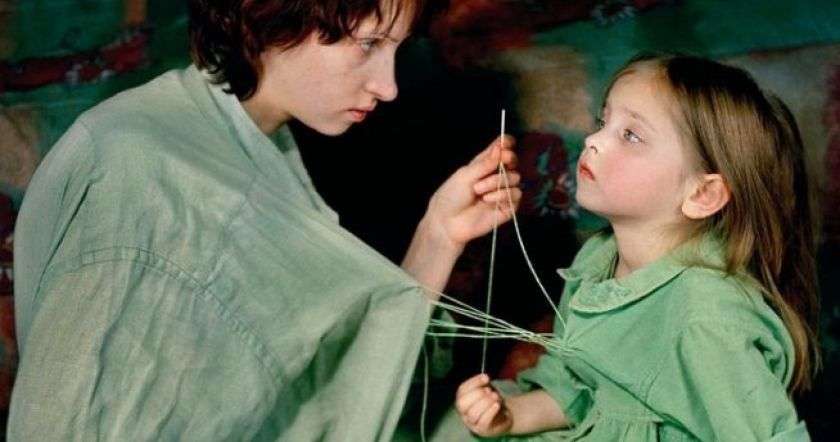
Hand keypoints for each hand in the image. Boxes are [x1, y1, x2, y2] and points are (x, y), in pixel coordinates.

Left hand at [423, 135, 520, 252]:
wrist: (448, 222)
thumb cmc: (451, 196)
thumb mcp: (465, 175)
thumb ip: (484, 163)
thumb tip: (500, 148)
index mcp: (484, 164)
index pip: (501, 149)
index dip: (506, 143)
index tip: (506, 142)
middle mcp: (495, 176)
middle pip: (513, 161)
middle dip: (508, 159)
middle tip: (501, 161)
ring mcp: (502, 191)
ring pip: (515, 178)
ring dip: (498, 181)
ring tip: (479, 190)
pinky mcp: (508, 207)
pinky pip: (516, 195)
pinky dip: (502, 195)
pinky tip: (488, 199)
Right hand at [455, 373, 512, 437]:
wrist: (503, 417)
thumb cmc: (491, 402)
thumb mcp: (486, 390)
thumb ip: (483, 384)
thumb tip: (484, 377)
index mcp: (462, 399)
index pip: (462, 390)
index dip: (474, 382)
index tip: (486, 378)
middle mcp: (463, 412)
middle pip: (463, 403)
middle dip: (477, 394)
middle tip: (489, 391)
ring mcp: (471, 422)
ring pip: (473, 413)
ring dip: (486, 402)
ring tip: (495, 397)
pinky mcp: (482, 429)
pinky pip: (483, 421)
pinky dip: (491, 411)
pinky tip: (497, 405)